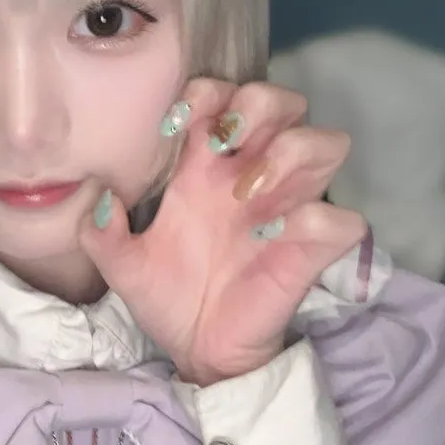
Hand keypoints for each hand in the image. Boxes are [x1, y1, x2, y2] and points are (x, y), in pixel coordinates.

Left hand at [80, 79, 366, 385]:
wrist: (196, 351)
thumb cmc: (168, 297)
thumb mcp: (122, 266)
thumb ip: (101, 232)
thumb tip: (100, 197)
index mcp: (208, 169)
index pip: (225, 96)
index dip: (208, 93)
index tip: (177, 123)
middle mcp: (253, 177)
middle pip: (285, 102)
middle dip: (258, 105)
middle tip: (225, 141)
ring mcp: (289, 209)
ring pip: (329, 143)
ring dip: (291, 151)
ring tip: (249, 189)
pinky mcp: (313, 251)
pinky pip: (343, 219)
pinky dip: (314, 217)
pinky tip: (271, 235)